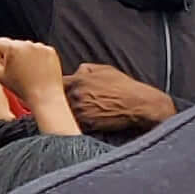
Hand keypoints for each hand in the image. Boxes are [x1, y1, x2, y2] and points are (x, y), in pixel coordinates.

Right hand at [0, 36, 65, 109]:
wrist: (44, 96)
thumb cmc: (23, 88)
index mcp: (13, 48)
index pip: (0, 42)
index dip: (0, 54)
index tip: (5, 63)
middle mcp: (27, 44)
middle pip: (14, 44)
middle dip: (14, 55)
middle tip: (18, 71)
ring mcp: (40, 47)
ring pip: (27, 48)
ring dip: (26, 56)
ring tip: (29, 72)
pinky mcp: (50, 51)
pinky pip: (39, 51)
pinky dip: (38, 58)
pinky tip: (37, 70)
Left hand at [61, 62, 176, 137]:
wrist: (137, 104)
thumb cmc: (123, 86)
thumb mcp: (105, 69)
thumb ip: (86, 68)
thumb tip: (76, 71)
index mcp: (79, 80)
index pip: (57, 83)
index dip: (57, 86)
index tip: (58, 89)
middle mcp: (77, 95)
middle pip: (58, 99)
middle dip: (62, 100)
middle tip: (67, 102)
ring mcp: (81, 111)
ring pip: (65, 112)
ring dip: (68, 113)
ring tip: (74, 113)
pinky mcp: (87, 124)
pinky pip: (74, 124)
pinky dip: (76, 123)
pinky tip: (83, 121)